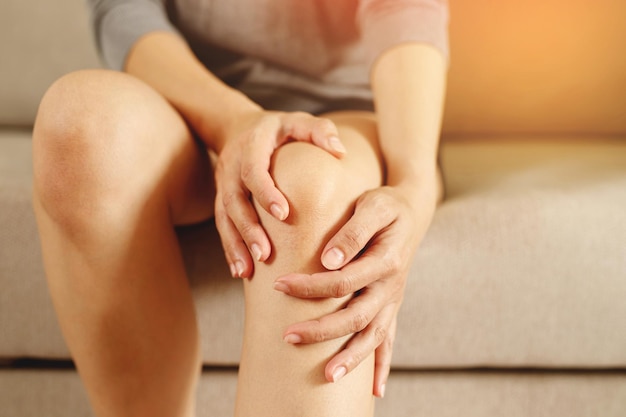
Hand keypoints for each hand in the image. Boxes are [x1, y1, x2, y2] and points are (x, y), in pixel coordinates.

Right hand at [214, 110, 346, 277]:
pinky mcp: (220, 198)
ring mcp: (222, 183)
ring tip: (247, 271)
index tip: (283, 214)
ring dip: (235, 244)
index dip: (265, 192)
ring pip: (224, 217)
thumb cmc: (279, 129)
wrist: (238, 127)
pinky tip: (240, 270)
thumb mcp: (299, 121)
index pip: (253, 170)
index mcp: (251, 145)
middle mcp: (231, 165)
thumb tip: (339, 151)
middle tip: (265, 254)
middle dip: (248, 228)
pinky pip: (222, 225)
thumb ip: (319, 131)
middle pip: (234, 200)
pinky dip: (230, 248)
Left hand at [273, 182, 437, 396]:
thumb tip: (328, 260)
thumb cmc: (385, 205)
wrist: (411, 211)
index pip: (343, 281)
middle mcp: (391, 286)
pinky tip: (375, 391)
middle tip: (288, 336)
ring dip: (351, 358)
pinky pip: (389, 340)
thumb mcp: (372, 205)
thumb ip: (353, 231)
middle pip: (356, 317)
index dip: (311, 286)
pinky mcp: (391, 305)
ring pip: (373, 336)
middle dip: (322, 330)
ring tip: (327, 377)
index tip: (280, 284)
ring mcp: (393, 299)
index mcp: (386, 261)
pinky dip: (382, 365)